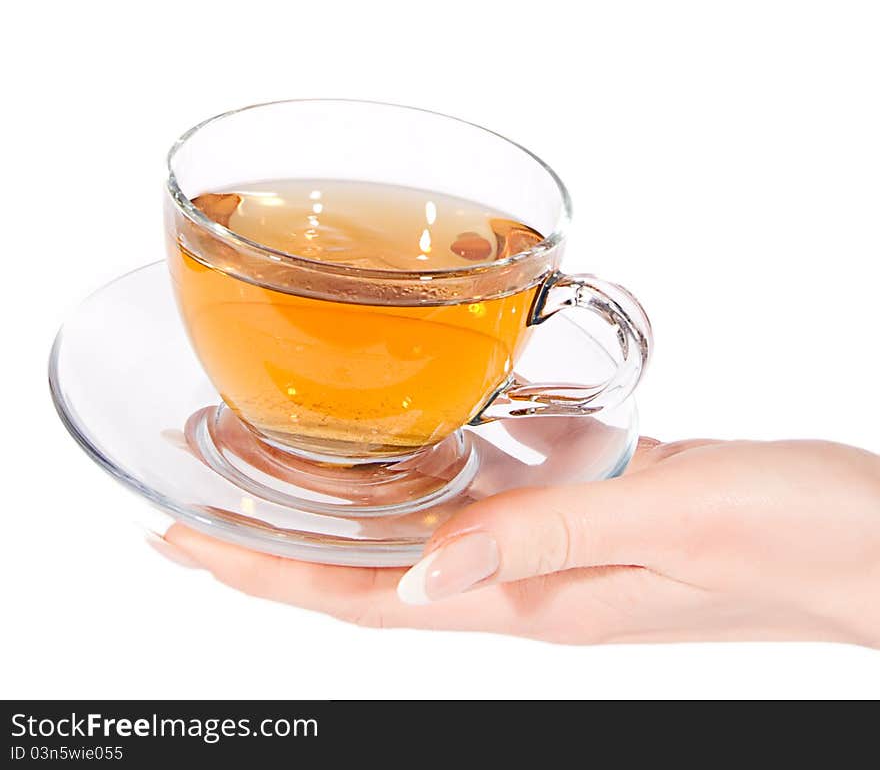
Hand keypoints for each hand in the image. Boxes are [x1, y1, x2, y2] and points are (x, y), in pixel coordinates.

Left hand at [155, 436, 879, 645]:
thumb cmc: (801, 536)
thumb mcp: (674, 520)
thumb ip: (546, 538)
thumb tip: (420, 572)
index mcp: (542, 601)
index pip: (368, 599)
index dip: (264, 572)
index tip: (176, 538)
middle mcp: (537, 585)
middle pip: (371, 575)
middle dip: (274, 543)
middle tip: (191, 490)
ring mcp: (567, 554)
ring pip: (420, 539)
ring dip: (338, 512)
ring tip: (267, 465)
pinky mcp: (599, 510)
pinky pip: (484, 503)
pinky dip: (424, 481)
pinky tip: (408, 447)